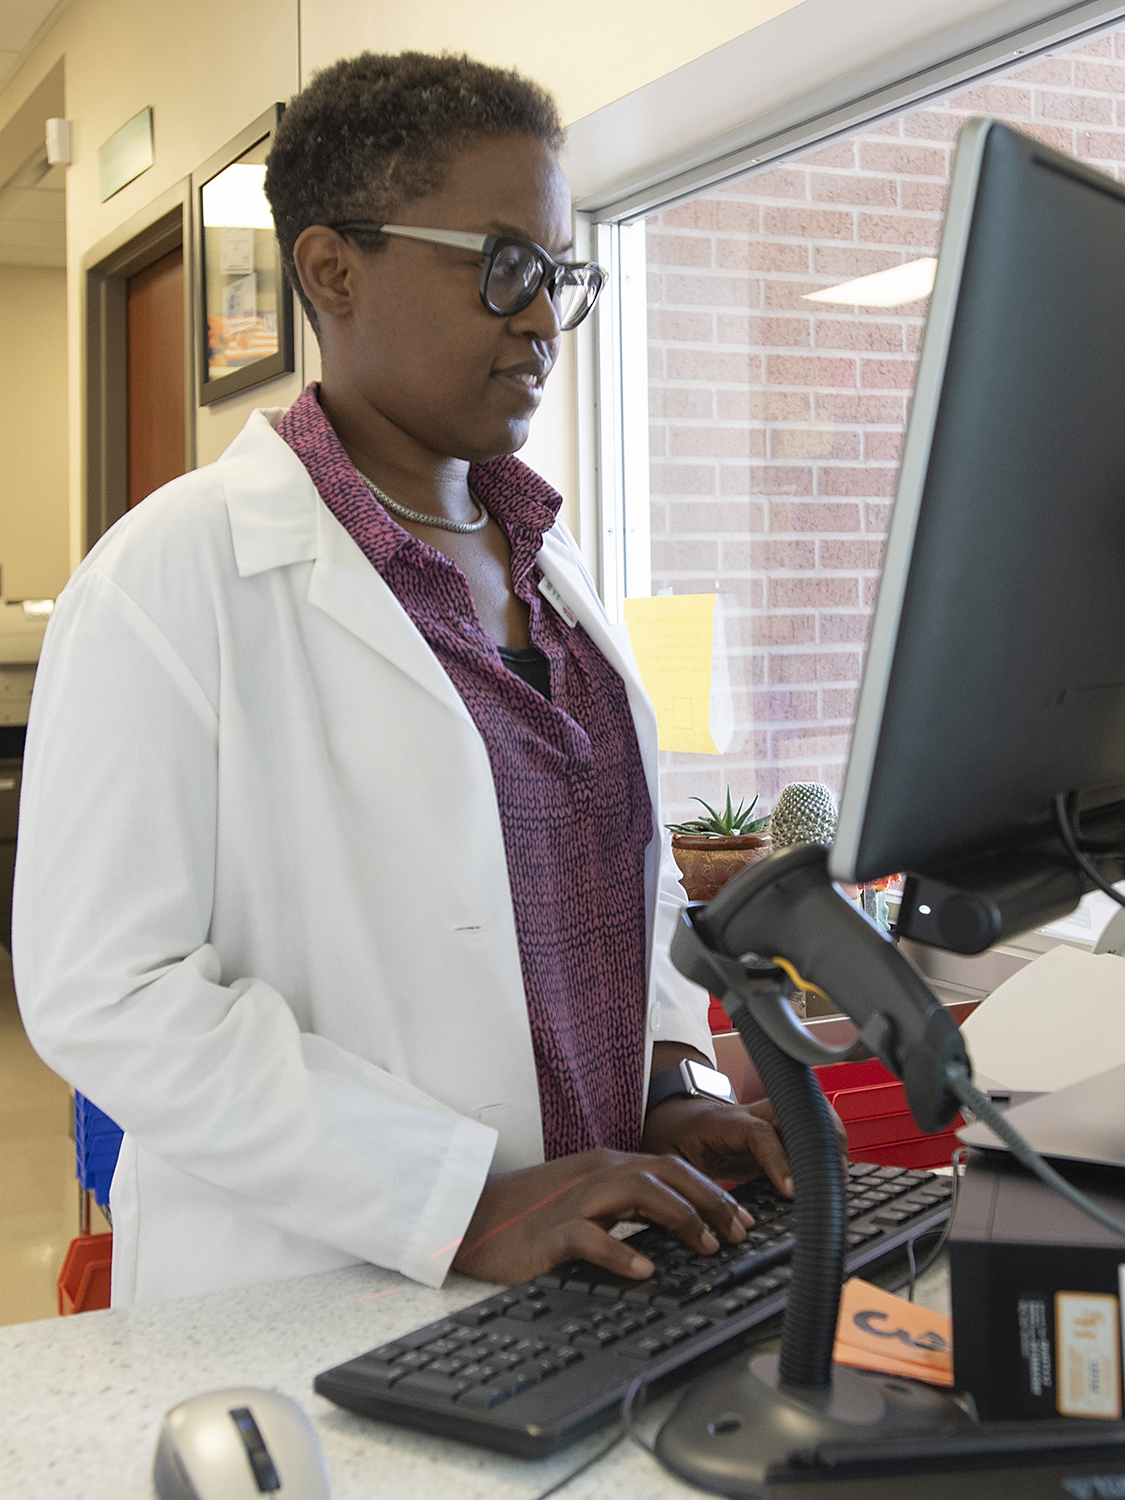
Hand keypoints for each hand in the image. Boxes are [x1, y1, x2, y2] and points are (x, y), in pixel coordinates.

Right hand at [451, 1148, 754, 1285]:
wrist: (470, 1216)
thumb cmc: (528, 1215)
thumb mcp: (584, 1202)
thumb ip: (623, 1206)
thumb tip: (670, 1228)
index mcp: (606, 1167)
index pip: (671, 1168)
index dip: (710, 1191)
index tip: (740, 1219)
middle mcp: (596, 1174)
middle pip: (665, 1173)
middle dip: (709, 1201)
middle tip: (738, 1232)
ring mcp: (574, 1199)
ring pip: (638, 1191)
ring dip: (679, 1217)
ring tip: (706, 1246)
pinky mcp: (550, 1230)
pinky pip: (590, 1237)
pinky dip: (621, 1251)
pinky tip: (644, 1270)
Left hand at [640, 1096, 849, 1194]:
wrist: (672, 1116)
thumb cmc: (670, 1137)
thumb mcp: (671, 1162)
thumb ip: (692, 1186)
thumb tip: (712, 1220)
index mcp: (723, 1121)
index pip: (760, 1134)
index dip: (780, 1161)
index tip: (792, 1192)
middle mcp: (750, 1115)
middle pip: (796, 1111)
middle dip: (819, 1140)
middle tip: (832, 1179)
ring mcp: (766, 1119)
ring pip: (808, 1114)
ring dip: (828, 1139)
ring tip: (841, 1174)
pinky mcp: (776, 1130)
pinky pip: (808, 1128)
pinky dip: (825, 1143)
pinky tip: (834, 1169)